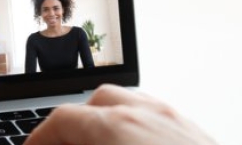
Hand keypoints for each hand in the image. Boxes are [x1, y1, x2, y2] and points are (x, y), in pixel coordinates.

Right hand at [24, 84, 214, 144]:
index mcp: (117, 128)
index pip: (64, 120)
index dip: (41, 138)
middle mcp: (150, 117)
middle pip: (99, 103)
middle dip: (74, 126)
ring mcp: (179, 124)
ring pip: (133, 107)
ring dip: (107, 125)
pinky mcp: (200, 137)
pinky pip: (159, 122)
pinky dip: (137, 132)